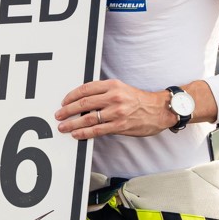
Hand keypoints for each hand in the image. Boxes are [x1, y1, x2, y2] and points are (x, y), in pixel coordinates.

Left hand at [55, 78, 217, 139]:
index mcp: (113, 85)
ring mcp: (117, 112)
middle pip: (83, 103)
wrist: (159, 110)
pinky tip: (77, 134)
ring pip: (87, 118)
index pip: (86, 89)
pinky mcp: (120, 126)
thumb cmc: (139, 100)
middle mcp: (114, 97)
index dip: (71, 96)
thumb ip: (104, 92)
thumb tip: (83, 100)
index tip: (64, 102)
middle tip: (59, 115)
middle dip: (67, 110)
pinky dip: (85, 133)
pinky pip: (97, 130)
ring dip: (72, 124)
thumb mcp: (122, 89)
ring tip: (63, 127)